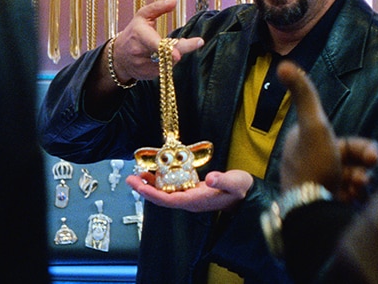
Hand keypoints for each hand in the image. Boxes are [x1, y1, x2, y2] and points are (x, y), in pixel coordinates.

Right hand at [112, 0, 204, 82]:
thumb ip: (158, 7)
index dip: (170, 49)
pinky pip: (165, 70)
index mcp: (139, 35)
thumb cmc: (134, 32)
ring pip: (168, 63)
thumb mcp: (142, 16)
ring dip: (175, 55)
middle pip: (166, 55)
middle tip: (198, 42)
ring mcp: (143, 66)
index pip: (156, 44)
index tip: (182, 52)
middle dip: (183, 49)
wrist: (118, 56)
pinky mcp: (147, 76)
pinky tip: (162, 57)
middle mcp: (140, 52)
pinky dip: (168, 62)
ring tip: (169, 47)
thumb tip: (174, 1)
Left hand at [126, 170, 253, 212]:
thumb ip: (223, 180)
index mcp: (197, 201)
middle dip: (145, 190)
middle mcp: (190, 202)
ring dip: (150, 185)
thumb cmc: (241, 189)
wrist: (246, 194)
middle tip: (130, 178)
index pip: (169, 200)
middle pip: (162, 199)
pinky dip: (161, 182)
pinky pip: (171, 189)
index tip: (139, 186)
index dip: (152, 194)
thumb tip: (211, 178)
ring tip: (137, 175)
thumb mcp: (235, 182)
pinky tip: (155, 174)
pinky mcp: (191, 192)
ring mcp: (190, 197)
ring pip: (165, 194)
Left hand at [277, 60, 377, 201]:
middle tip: (366, 178)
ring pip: (352, 181)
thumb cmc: (314, 165)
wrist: (311, 210)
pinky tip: (354, 202)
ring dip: (360, 184)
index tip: (374, 158)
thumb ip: (304, 93)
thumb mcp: (312, 124)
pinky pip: (349, 199)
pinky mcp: (323, 206)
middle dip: (364, 169)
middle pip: (351, 163)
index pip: (346, 145)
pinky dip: (355, 199)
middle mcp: (312, 164)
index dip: (364, 150)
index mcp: (308, 145)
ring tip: (357, 191)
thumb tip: (284, 64)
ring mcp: (317, 186)